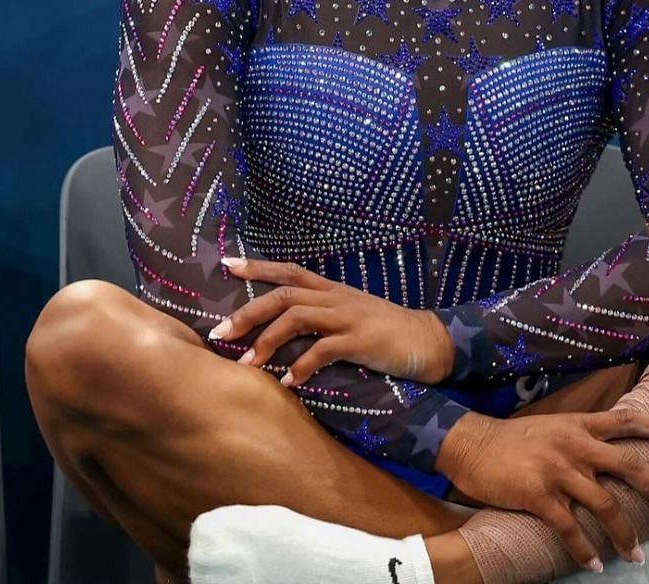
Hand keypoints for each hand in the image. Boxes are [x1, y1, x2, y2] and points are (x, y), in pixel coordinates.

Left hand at [212, 257, 453, 384]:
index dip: (258, 267)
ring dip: (268, 341)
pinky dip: (301, 366)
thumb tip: (285, 330)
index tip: (227, 265)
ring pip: (297, 317)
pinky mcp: (360, 340)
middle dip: (248, 313)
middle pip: (284, 295)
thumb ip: (323, 317)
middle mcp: (337, 299)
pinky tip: (289, 383)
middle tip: (220, 333)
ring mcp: (349, 318)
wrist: (429, 341)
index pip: (291, 272)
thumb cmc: (387, 333)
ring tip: (249, 365)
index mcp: (334, 291)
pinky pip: (322, 350)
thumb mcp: (353, 316)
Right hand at [438, 410, 648, 568]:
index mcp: (582, 425)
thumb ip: (584, 436)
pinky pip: (569, 527)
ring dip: (624, 534)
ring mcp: (559, 470)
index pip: (630, 421)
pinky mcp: (538, 494)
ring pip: (605, 504)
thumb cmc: (515, 439)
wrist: (470, 444)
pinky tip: (595, 564)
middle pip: (630, 466)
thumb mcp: (556, 426)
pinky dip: (584, 549)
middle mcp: (577, 445)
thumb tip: (611, 453)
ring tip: (637, 556)